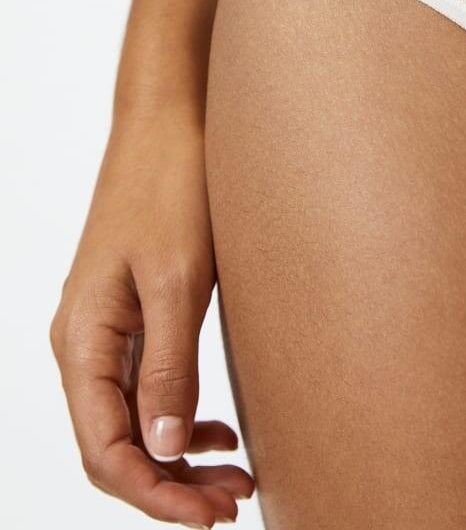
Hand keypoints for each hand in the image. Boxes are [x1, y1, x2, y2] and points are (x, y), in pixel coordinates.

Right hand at [49, 109, 253, 527]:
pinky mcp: (133, 309)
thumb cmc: (170, 187)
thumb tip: (165, 449)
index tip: (213, 515)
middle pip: (116, 443)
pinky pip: (145, 384)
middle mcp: (84, 341)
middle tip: (235, 501)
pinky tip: (219, 427)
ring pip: (133, 418)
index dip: (157, 495)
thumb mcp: (177, 280)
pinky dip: (180, 415)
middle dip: (171, 484)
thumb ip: (169, 366)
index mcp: (83, 340)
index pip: (106, 450)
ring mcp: (107, 326)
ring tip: (235, 475)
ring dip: (179, 455)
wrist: (169, 121)